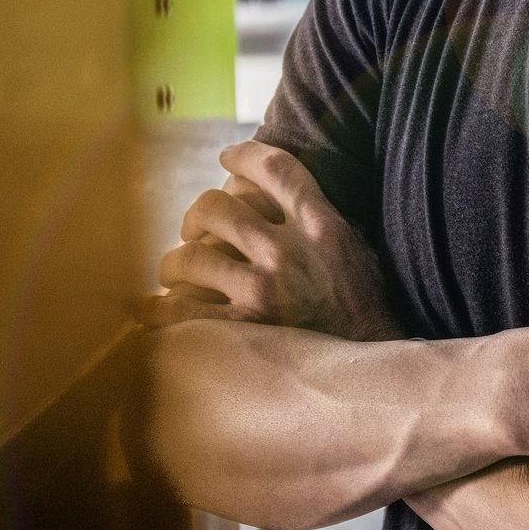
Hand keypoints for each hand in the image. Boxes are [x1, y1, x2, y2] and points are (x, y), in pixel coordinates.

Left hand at [146, 141, 401, 342]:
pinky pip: (181, 310)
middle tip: (194, 229)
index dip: (243, 155)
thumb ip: (320, 222)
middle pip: (218, 205)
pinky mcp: (244, 330)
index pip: (275, 168)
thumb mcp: (354, 252)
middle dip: (196, 214)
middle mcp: (289, 250)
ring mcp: (264, 289)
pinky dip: (159, 308)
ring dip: (175, 261)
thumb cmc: (364, 312)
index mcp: (321, 225)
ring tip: (176, 272)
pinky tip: (154, 309)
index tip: (227, 158)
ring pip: (191, 255)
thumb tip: (280, 197)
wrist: (373, 374)